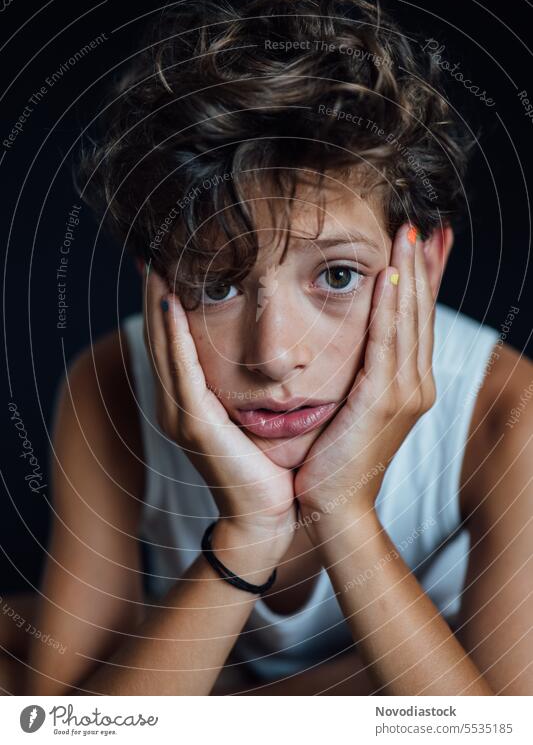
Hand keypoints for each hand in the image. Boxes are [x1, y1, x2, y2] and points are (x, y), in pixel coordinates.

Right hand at [142, 266, 296, 565]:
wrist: (267, 515)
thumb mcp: (252, 413)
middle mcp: (177, 402)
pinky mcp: (194, 425)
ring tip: (155, 264)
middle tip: (151, 251)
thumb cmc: (266, 465)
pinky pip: (182, 371)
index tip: (167, 261)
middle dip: (154, 293)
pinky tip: (172, 304)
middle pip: (161, 336)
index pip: (174, 339)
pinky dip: (174, 336)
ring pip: (165, 347)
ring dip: (158, 304)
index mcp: (190, 399)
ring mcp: (181, 414)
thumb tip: (265, 352)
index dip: (166, 301)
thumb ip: (246, 382)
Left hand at [294, 223, 436, 524]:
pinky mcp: (384, 400)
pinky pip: (388, 343)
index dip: (425, 278)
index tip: (425, 241)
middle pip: (422, 311)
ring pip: (410, 320)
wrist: (333, 505)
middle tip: (422, 224)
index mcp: (410, 381)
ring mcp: (405, 392)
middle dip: (423, 265)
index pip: (419, 318)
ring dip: (410, 274)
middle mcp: (417, 382)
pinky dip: (391, 308)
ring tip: (410, 234)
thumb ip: (361, 369)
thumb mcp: (354, 404)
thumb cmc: (336, 456)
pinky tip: (390, 277)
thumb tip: (355, 339)